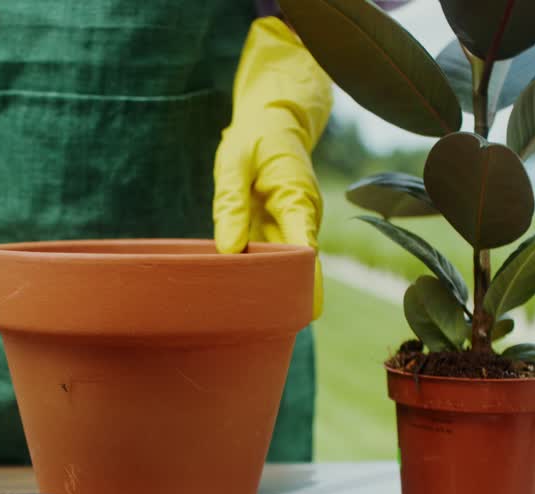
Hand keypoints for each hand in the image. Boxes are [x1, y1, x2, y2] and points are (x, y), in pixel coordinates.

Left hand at [213, 17, 332, 318]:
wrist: (274, 120)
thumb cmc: (252, 137)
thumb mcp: (234, 161)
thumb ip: (230, 202)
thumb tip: (229, 250)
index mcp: (297, 199)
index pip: (304, 249)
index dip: (301, 283)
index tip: (292, 312)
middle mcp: (303, 218)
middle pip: (302, 269)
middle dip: (288, 298)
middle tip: (263, 332)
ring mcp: (294, 227)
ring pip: (290, 269)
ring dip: (274, 291)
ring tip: (250, 325)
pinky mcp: (281, 231)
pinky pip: (276, 261)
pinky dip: (264, 278)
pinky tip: (245, 302)